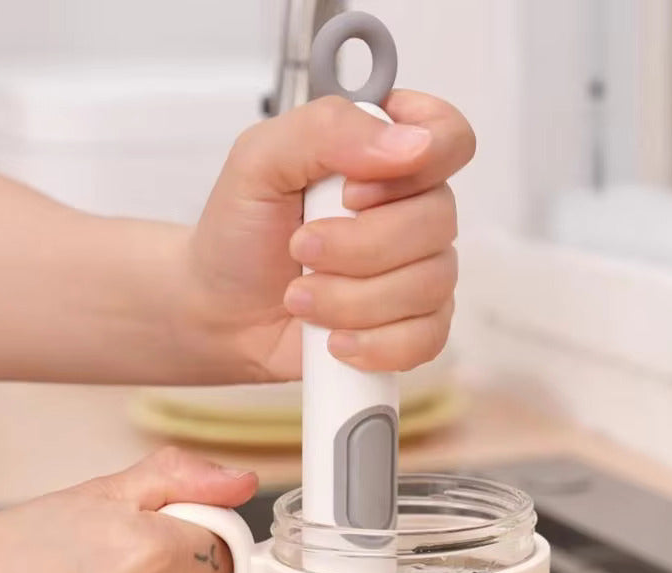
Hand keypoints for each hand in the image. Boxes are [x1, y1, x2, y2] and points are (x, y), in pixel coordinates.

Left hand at [182, 91, 474, 382]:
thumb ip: (328, 129)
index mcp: (384, 152)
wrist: (221, 314)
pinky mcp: (414, 327)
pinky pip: (427, 338)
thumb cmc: (240, 236)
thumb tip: (411, 143)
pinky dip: (375, 345)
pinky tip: (335, 341)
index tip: (353, 190)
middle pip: (439, 220)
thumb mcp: (259, 161)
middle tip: (300, 249)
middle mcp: (411, 209)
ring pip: (429, 285)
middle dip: (359, 246)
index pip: (450, 136)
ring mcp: (419, 271)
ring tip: (301, 298)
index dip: (419, 163)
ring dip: (353, 299)